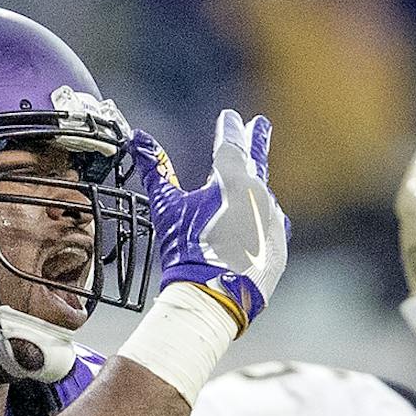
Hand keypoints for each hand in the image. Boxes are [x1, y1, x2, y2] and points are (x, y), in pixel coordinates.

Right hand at [132, 110, 288, 329]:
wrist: (213, 297)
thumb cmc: (187, 252)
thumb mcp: (167, 208)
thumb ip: (156, 171)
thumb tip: (138, 138)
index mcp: (232, 180)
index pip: (232, 143)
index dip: (229, 128)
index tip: (230, 117)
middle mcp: (259, 195)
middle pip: (258, 161)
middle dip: (257, 140)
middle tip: (259, 125)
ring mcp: (272, 222)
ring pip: (264, 198)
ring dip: (256, 192)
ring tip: (250, 193)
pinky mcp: (278, 248)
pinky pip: (271, 229)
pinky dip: (262, 224)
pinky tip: (257, 230)